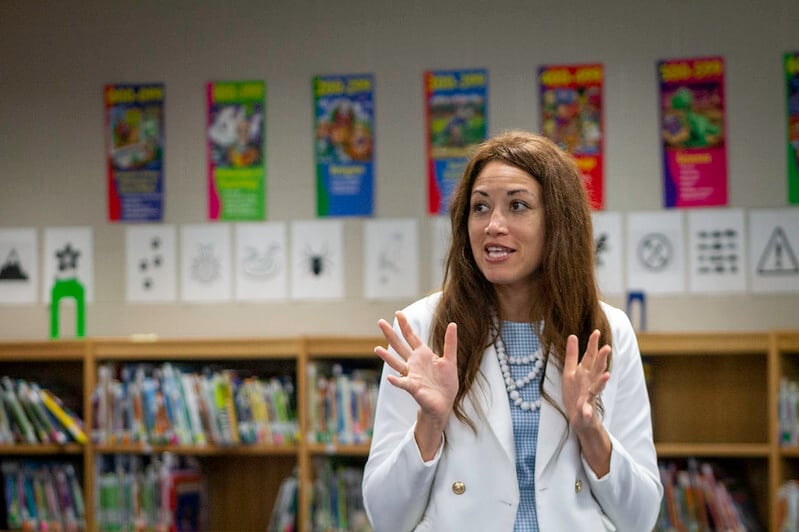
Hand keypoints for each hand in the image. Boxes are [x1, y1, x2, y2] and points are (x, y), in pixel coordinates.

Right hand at [375, 311, 458, 433]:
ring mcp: (412, 375)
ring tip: (377, 348)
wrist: (444, 403)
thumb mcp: (450, 360)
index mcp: (423, 354)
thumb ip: (450, 343)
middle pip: (400, 346)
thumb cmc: (446, 383)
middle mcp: (414, 363)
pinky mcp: (413, 387)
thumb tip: (453, 324)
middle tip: (380, 322)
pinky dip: (397, 381)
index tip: (398, 313)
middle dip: (390, 334)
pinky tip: (390, 378)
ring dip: (387, 357)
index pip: (411, 336)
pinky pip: (403, 383)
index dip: (405, 325)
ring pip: (396, 363)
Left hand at [562, 330, 610, 432]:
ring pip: (597, 387)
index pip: (590, 356)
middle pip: (597, 369)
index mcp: (585, 373)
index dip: (593, 345)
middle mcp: (590, 383)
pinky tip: (587, 411)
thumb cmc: (575, 393)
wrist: (580, 418)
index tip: (596, 331)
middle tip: (607, 347)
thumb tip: (572, 335)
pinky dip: (587, 411)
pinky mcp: (586, 411)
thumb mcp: (570, 371)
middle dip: (602, 359)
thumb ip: (572, 354)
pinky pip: (587, 410)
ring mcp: (590, 397)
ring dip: (602, 381)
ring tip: (607, 375)